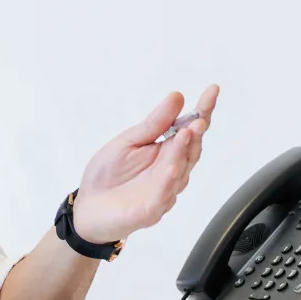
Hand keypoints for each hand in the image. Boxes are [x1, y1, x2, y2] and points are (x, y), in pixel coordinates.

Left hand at [72, 85, 218, 245]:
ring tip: (187, 133)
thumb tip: (177, 97)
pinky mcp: (151, 209)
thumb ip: (154, 124)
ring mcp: (164, 190)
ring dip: (184, 152)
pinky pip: (163, 195)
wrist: (88, 207)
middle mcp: (171, 170)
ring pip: (180, 171)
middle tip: (199, 118)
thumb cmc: (108, 174)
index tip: (212, 90)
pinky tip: (172, 168)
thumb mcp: (128, 141)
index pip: (190, 129)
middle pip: (191, 149)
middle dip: (196, 132)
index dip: (203, 110)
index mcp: (166, 150)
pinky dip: (168, 181)